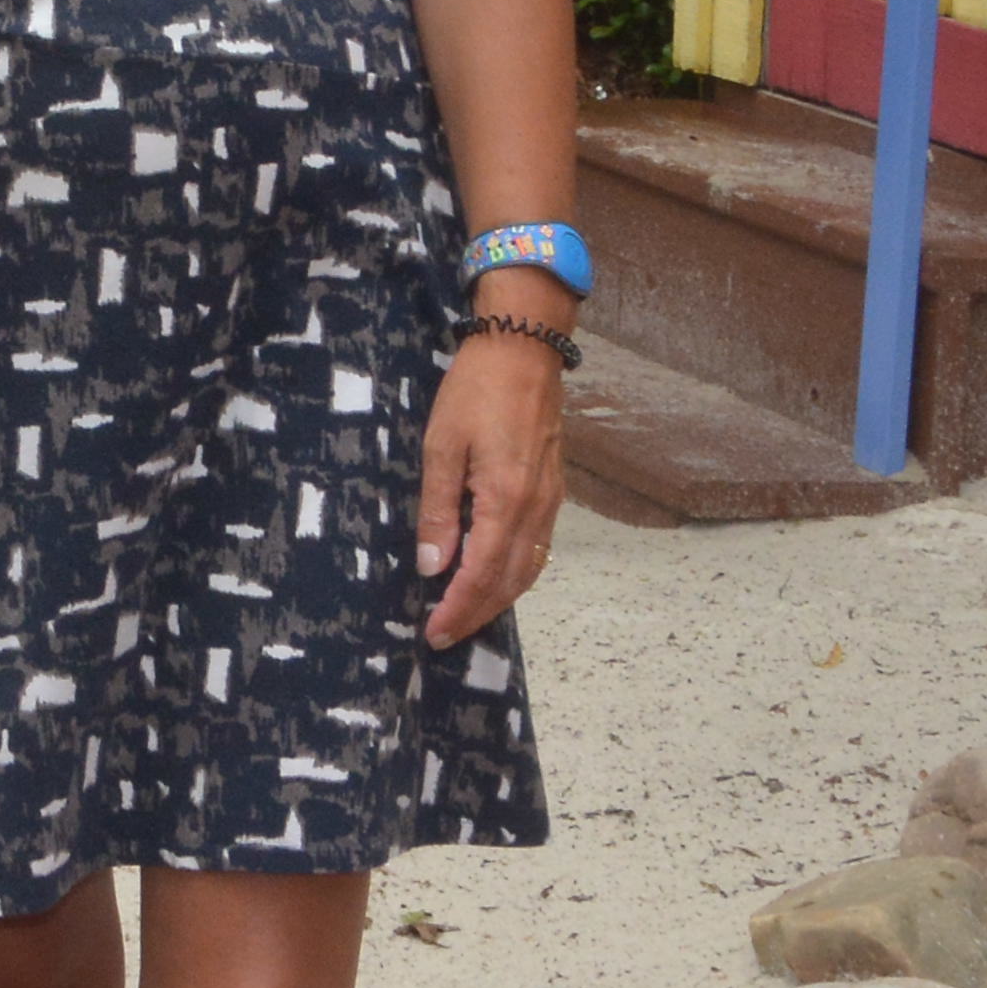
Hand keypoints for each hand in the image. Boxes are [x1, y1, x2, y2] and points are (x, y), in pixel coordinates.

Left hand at [415, 314, 565, 643]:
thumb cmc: (474, 393)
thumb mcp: (442, 447)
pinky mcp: (554, 492)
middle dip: (476, 614)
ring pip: (528, 571)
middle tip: (445, 635)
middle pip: (508, 583)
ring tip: (466, 616)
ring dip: (498, 600)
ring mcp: (550, 503)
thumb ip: (438, 510)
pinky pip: (538, 550)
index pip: (480, 576)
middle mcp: (535, 511)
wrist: (524, 352)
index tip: (433, 633)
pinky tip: (495, 577)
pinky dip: (516, 575)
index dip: (457, 609)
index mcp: (505, 502)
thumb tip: (431, 566)